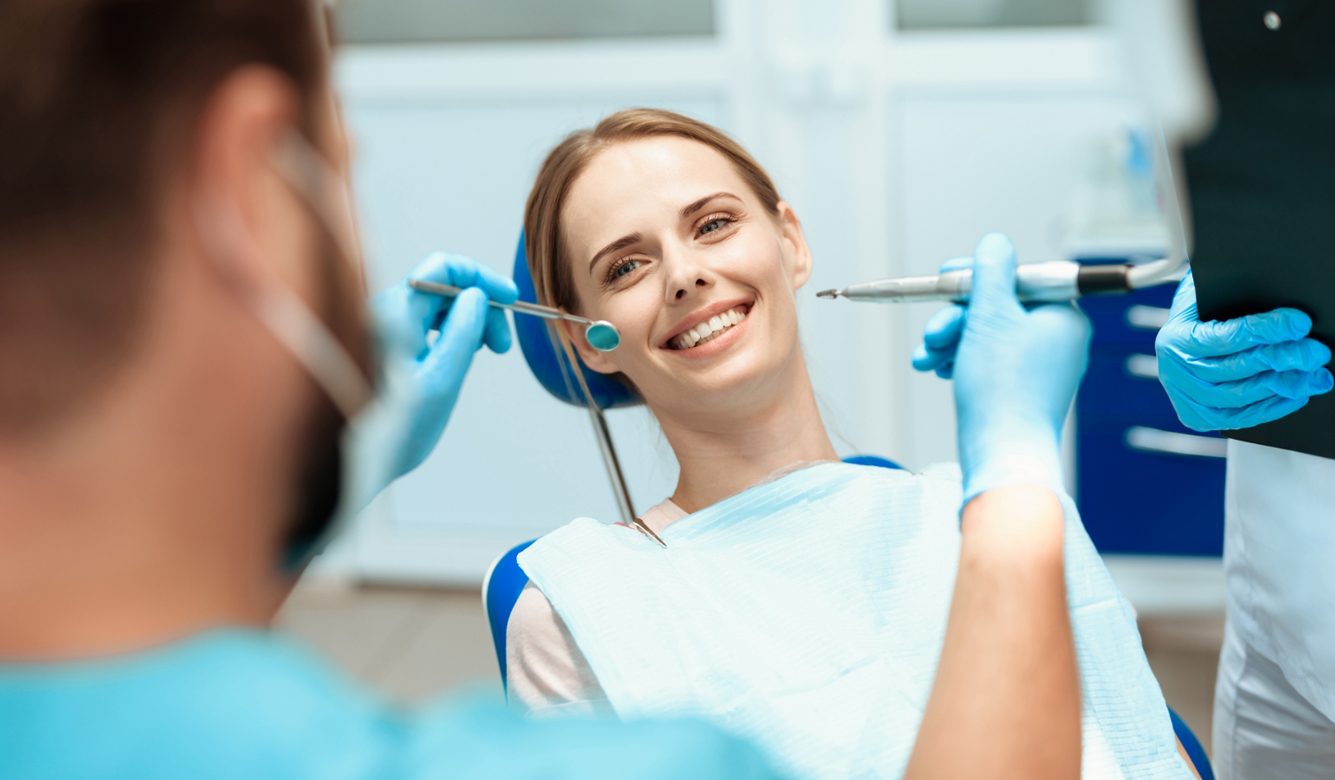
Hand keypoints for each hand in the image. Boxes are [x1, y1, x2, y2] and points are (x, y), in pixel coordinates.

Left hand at [361, 252, 517, 497]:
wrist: (351, 465)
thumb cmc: (392, 431)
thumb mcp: (440, 382)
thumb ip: (462, 333)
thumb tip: (477, 296)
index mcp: (395, 315)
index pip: (443, 268)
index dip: (481, 277)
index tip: (510, 299)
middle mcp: (384, 314)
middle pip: (441, 286)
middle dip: (479, 306)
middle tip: (502, 346)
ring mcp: (381, 330)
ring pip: (434, 306)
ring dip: (466, 321)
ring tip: (486, 353)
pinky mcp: (383, 347)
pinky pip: (422, 324)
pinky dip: (447, 333)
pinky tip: (459, 357)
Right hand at [912, 234, 1090, 501]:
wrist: (1002, 455)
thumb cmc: (1003, 388)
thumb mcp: (992, 314)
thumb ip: (991, 271)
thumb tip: (995, 243)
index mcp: (1063, 315)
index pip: (1017, 277)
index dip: (976, 277)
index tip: (946, 279)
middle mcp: (1055, 338)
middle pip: (996, 306)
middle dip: (955, 317)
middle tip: (934, 332)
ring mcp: (1037, 366)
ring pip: (983, 334)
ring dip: (949, 339)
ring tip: (927, 358)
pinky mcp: (1017, 389)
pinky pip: (984, 360)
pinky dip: (958, 360)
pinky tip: (937, 370)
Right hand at [1155, 272, 1332, 430]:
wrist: (1182, 340)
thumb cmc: (1203, 312)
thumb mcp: (1208, 297)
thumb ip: (1235, 296)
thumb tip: (1280, 296)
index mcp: (1175, 340)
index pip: (1228, 336)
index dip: (1267, 330)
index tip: (1300, 323)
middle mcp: (1175, 372)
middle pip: (1237, 369)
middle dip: (1283, 359)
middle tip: (1315, 352)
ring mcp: (1185, 398)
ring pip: (1240, 396)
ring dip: (1284, 385)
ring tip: (1315, 375)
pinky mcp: (1198, 416)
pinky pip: (1239, 418)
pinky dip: (1271, 408)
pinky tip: (1296, 394)